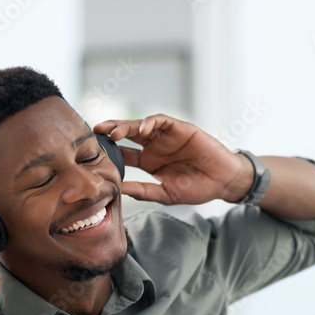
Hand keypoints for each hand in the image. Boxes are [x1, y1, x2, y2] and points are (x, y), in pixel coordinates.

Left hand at [93, 114, 253, 204]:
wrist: (222, 182)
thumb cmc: (197, 188)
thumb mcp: (165, 194)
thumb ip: (143, 191)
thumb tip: (118, 190)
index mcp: (149, 161)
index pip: (123, 153)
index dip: (108, 151)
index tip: (91, 153)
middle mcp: (155, 146)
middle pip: (127, 134)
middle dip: (110, 132)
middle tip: (95, 133)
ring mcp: (167, 136)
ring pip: (141, 125)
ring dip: (126, 125)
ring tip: (114, 132)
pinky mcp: (180, 128)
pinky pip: (162, 120)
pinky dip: (150, 122)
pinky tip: (142, 128)